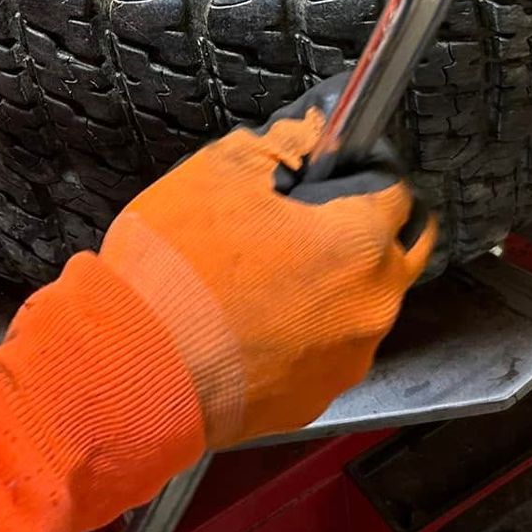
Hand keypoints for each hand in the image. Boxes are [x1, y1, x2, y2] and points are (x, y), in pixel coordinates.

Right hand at [95, 83, 432, 448]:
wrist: (135, 369)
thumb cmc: (176, 274)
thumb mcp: (219, 173)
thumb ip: (281, 142)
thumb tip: (309, 132)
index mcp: (359, 243)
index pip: (396, 190)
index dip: (363, 172)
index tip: (335, 173)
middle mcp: (370, 306)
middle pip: (394, 252)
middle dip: (364, 231)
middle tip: (311, 221)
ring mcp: (347, 359)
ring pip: (361, 306)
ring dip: (334, 287)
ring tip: (270, 276)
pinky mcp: (316, 399)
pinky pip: (326, 353)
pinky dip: (305, 334)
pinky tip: (257, 321)